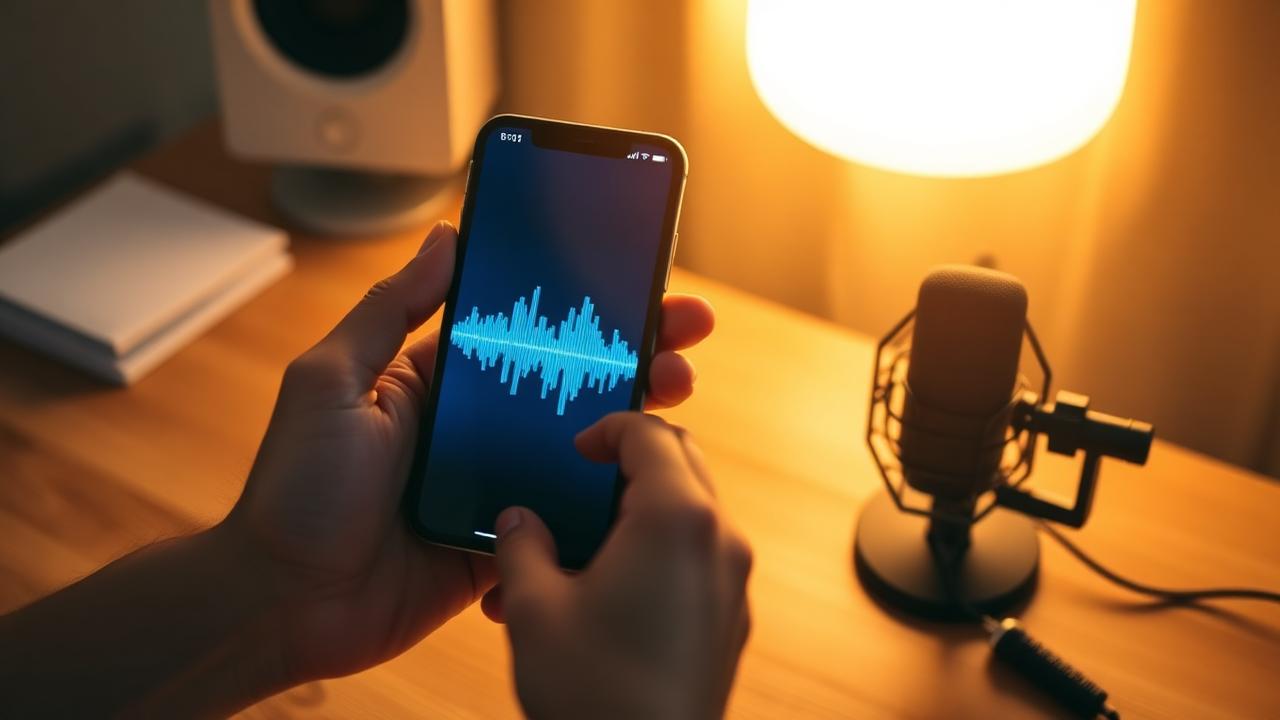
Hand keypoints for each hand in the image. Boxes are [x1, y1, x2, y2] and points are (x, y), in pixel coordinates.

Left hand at [224, 222, 715, 683]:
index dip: (578, 305)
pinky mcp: (503, 538)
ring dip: (632, 417)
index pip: (523, 331)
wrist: (286, 602)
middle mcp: (473, 425)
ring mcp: (492, 483)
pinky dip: (603, 495)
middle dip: (630, 350)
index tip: (633, 277)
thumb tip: (445, 236)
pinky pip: (564, 515)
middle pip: (568, 381)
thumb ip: (390, 311)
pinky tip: (642, 473)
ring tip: (678, 388)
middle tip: (685, 328)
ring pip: (578, 444)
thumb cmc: (296, 489)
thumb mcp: (331, 381)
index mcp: (437, 380)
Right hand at [492, 413, 752, 719]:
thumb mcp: (536, 610)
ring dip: (642, 507)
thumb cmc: (594, 695)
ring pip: (693, 509)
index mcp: (676, 519)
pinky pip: (698, 556)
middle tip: (580, 481)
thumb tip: (518, 519)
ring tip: (581, 545)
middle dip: (630, 460)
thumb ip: (522, 547)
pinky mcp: (731, 617)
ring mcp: (732, 581)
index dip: (608, 427)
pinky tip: (607, 588)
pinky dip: (659, 548)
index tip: (574, 447)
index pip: (651, 434)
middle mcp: (719, 540)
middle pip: (682, 461)